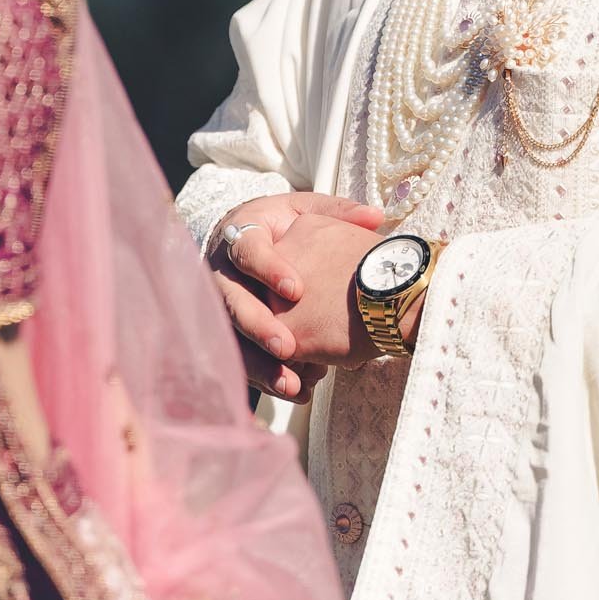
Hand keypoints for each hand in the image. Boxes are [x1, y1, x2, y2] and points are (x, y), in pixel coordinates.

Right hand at [208, 193, 382, 400]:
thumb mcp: (306, 210)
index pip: (248, 251)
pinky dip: (263, 376)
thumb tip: (376, 216)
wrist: (249, 238)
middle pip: (230, 301)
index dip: (268, 270)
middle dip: (258, 326)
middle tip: (286, 347)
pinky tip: (291, 389)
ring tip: (289, 382)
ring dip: (258, 362)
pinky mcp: (228, 330)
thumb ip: (338, 213)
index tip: (296, 290)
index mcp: (243, 234)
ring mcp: (222, 303)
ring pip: (232, 336)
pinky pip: (240, 356)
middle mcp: (224, 270)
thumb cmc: (284, 225)